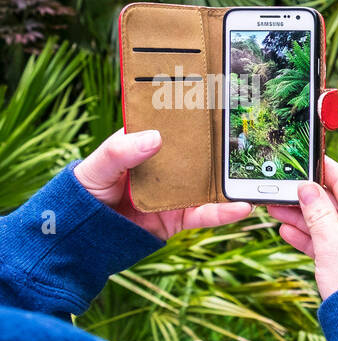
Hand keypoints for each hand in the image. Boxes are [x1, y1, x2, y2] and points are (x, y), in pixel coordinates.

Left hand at [74, 128, 252, 239]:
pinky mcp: (180, 218)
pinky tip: (241, 207)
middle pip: (197, 155)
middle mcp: (165, 168)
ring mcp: (175, 193)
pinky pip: (205, 214)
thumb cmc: (84, 194)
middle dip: (221, 148)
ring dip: (230, 181)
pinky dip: (224, 212)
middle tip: (247, 136)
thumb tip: (155, 137)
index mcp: (144, 147)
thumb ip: (120, 151)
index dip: (191, 117)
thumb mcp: (96, 167)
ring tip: (252, 176)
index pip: (171, 128)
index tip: (215, 102)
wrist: (82, 238)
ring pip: (207, 184)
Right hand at [269, 155, 337, 300]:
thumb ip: (317, 213)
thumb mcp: (330, 243)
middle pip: (335, 203)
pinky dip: (312, 238)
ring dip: (303, 218)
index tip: (303, 157)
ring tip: (274, 210)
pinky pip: (332, 243)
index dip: (323, 168)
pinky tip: (288, 233)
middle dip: (305, 197)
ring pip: (330, 224)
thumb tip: (308, 187)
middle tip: (277, 190)